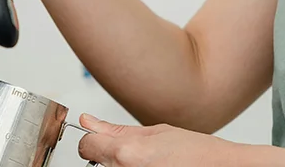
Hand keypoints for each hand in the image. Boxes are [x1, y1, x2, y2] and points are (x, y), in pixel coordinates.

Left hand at [77, 114, 240, 166]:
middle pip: (95, 163)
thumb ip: (116, 130)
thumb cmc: (198, 154)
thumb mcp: (156, 133)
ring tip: (148, 165)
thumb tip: (88, 121)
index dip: (95, 141)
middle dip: (110, 157)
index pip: (86, 146)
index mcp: (127, 154)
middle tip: (136, 156)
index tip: (103, 141)